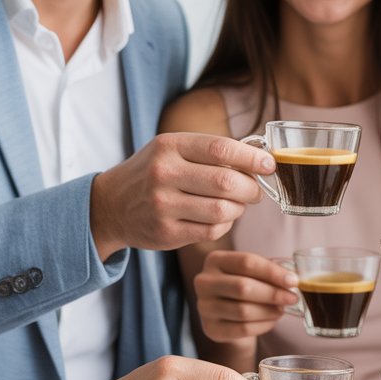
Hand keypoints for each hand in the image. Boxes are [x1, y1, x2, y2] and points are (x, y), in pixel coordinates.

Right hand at [90, 132, 275, 258]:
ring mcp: (163, 206)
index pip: (221, 149)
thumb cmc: (152, 173)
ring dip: (240, 209)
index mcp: (169, 146)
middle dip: (251, 188)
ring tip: (237, 205)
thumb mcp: (171, 150)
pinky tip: (220, 219)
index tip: (269, 164)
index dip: (252, 158)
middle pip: (227, 183)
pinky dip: (225, 225)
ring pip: (223, 210)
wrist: (110, 205)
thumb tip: (260, 157)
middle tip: (256, 191)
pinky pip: (212, 231)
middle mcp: (163, 173)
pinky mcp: (166, 233)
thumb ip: (209, 152)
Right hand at [194, 251, 299, 341]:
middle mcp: (204, 282)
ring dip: (269, 311)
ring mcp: (204, 307)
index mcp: (215, 260)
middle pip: (243, 287)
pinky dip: (263, 326)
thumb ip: (269, 271)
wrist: (227, 314)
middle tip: (292, 298)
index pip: (246, 263)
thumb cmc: (244, 286)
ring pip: (243, 311)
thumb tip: (292, 279)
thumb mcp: (253, 273)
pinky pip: (242, 329)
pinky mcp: (210, 329)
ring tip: (281, 310)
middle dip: (273, 294)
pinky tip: (272, 320)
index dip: (273, 272)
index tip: (293, 281)